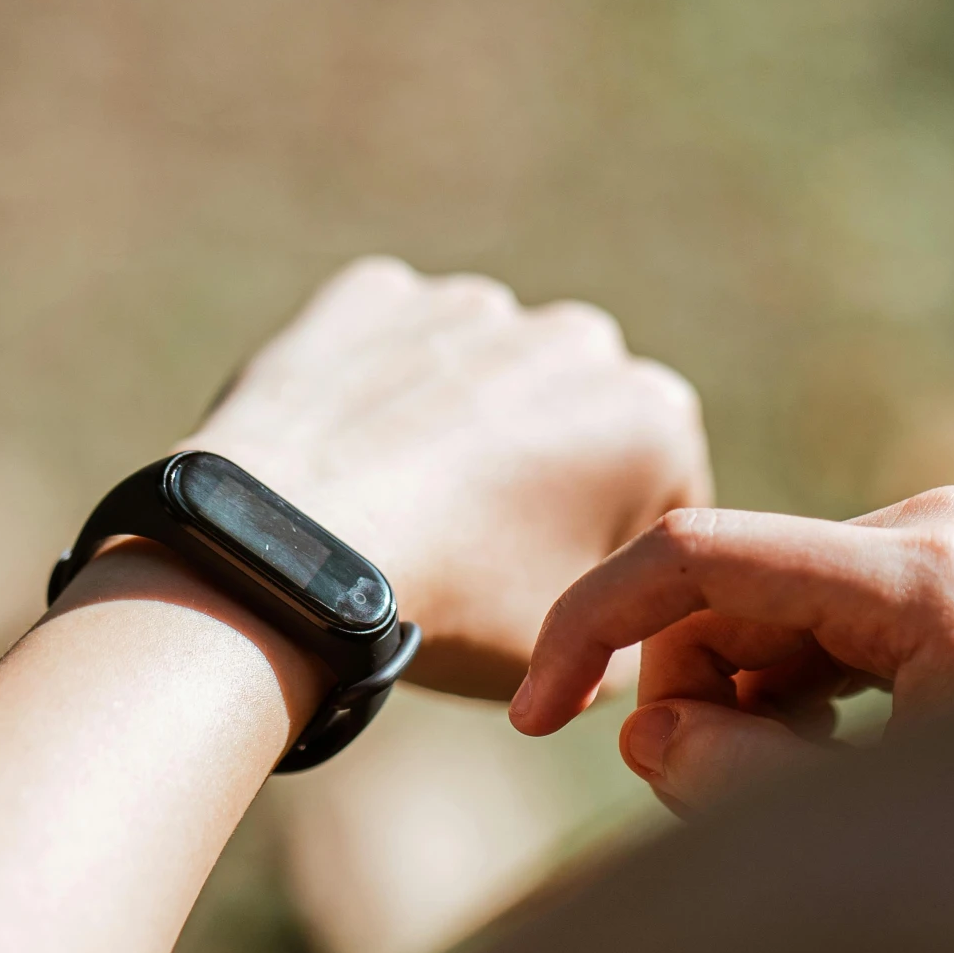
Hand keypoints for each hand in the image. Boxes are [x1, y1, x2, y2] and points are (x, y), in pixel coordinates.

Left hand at [184, 258, 712, 698]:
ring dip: (464, 424)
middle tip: (478, 552)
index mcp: (655, 417)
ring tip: (405, 507)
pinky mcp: (374, 295)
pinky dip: (380, 390)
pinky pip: (393, 346)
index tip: (554, 597)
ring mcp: (471, 304)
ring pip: (484, 374)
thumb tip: (622, 620)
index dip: (612, 558)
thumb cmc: (452, 609)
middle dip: (546, 471)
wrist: (292, 555)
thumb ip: (630, 625)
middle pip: (576, 420)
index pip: (661, 498)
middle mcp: (578, 338)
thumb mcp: (577, 657)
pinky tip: (351, 457)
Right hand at [509, 487, 953, 811]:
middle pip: (729, 586)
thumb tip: (644, 728)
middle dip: (680, 691)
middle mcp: (936, 531)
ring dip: (738, 701)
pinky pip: (825, 623)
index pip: (697, 557)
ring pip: (769, 609)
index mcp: (921, 571)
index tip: (525, 720)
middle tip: (697, 796)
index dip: (588, 629)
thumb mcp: (868, 828)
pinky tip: (824, 763)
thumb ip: (732, 779)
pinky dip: (791, 694)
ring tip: (780, 793)